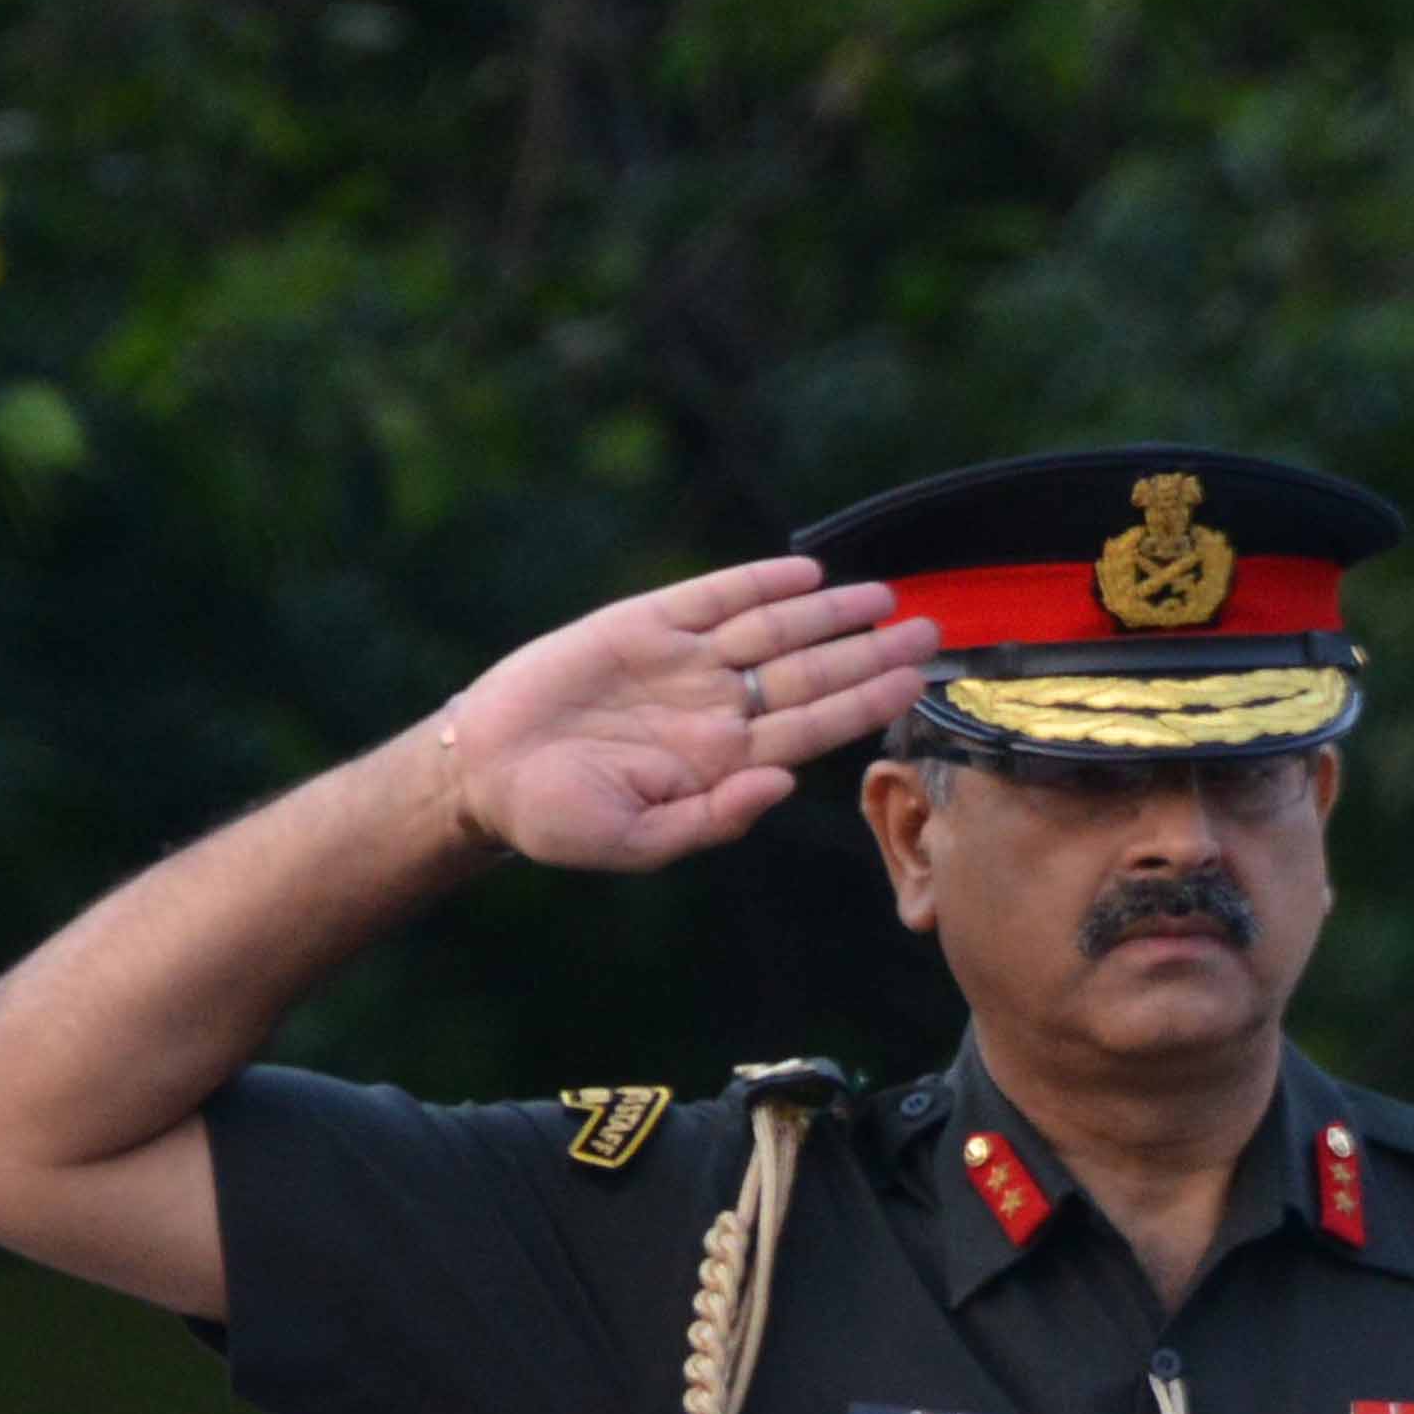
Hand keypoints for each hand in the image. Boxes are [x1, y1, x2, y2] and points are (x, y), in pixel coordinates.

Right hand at [428, 557, 944, 877]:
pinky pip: (713, 598)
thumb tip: (782, 782)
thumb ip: (715, 819)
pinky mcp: (640, 625)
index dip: (867, 701)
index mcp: (724, 759)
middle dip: (871, 652)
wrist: (483, 775)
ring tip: (884, 597)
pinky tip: (805, 574)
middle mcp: (716, 706)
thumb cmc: (561, 820)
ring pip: (773, 631)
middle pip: (811, 673)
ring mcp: (683, 663)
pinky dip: (757, 583)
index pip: (815, 726)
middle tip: (931, 630)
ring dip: (830, 613)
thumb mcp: (640, 839)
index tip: (915, 682)